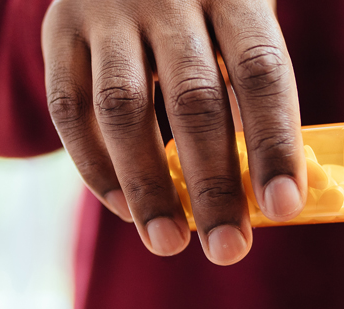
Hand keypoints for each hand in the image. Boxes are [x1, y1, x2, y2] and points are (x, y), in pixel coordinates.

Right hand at [41, 0, 304, 264]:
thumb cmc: (205, 8)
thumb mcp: (240, 22)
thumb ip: (250, 93)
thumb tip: (267, 194)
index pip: (261, 72)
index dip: (274, 143)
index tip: (283, 208)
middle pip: (193, 99)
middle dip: (212, 185)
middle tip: (228, 249)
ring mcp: (108, 12)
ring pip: (122, 109)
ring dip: (148, 186)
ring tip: (169, 242)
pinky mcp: (60, 31)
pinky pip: (70, 108)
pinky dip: (95, 166)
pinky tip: (124, 209)